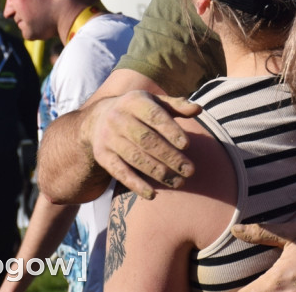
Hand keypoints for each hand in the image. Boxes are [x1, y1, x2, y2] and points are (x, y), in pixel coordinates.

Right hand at [79, 90, 200, 198]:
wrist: (98, 118)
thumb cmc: (138, 110)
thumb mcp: (155, 102)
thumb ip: (177, 106)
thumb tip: (198, 109)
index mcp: (134, 101)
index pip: (155, 116)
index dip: (171, 131)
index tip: (188, 145)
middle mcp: (118, 118)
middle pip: (146, 140)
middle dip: (170, 157)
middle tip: (190, 171)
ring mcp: (108, 137)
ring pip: (135, 158)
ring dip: (158, 172)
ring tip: (179, 183)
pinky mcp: (102, 155)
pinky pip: (119, 172)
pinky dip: (135, 184)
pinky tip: (152, 194)